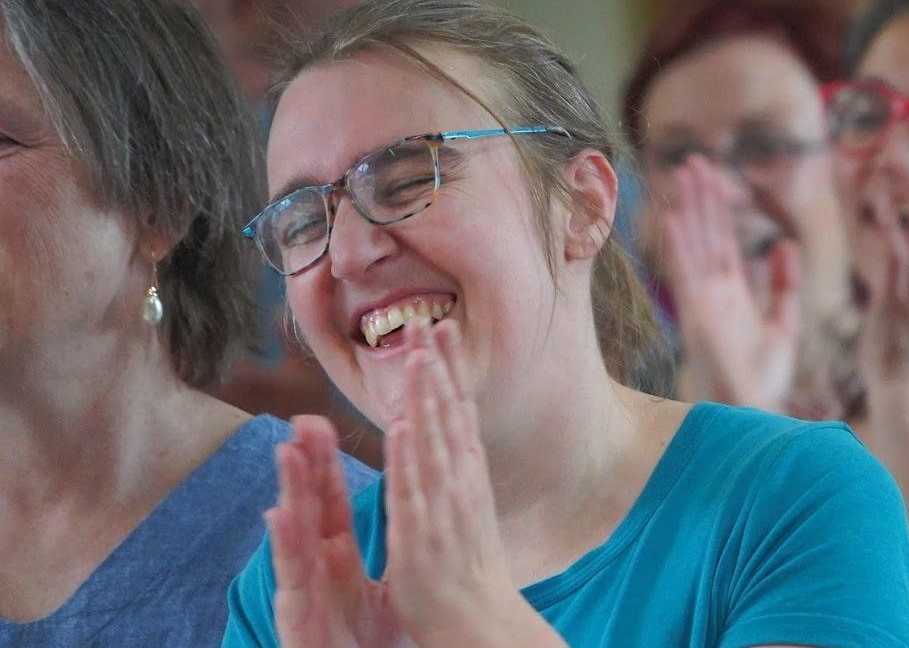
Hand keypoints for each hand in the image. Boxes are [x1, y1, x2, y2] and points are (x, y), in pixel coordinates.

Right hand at [268, 417, 403, 647]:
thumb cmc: (364, 644)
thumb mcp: (378, 596)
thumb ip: (381, 557)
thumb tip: (402, 520)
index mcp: (336, 558)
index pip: (330, 501)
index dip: (325, 464)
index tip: (322, 423)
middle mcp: (315, 568)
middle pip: (309, 507)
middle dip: (306, 464)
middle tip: (304, 419)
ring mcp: (304, 592)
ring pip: (295, 534)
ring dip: (290, 491)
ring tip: (288, 450)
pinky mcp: (297, 619)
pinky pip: (292, 579)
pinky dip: (285, 546)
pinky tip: (279, 515)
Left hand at [384, 319, 555, 645]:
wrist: (480, 621)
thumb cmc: (469, 565)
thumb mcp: (467, 504)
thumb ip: (457, 466)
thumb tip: (451, 428)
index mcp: (467, 474)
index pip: (458, 408)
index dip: (449, 366)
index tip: (441, 325)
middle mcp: (459, 482)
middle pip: (448, 413)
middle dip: (437, 365)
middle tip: (426, 318)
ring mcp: (441, 507)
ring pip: (432, 442)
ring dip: (426, 396)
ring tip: (417, 353)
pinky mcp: (420, 536)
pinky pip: (413, 490)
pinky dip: (408, 457)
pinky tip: (401, 425)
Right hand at [662, 155, 800, 410]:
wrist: (752, 415)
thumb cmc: (764, 380)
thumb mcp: (783, 325)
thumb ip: (784, 286)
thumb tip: (786, 245)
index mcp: (732, 295)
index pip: (723, 242)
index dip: (719, 210)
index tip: (714, 177)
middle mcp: (713, 294)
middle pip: (705, 236)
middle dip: (700, 199)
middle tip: (694, 163)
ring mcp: (702, 303)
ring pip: (694, 246)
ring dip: (688, 212)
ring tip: (683, 176)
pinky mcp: (697, 316)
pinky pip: (685, 275)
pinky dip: (678, 247)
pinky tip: (672, 219)